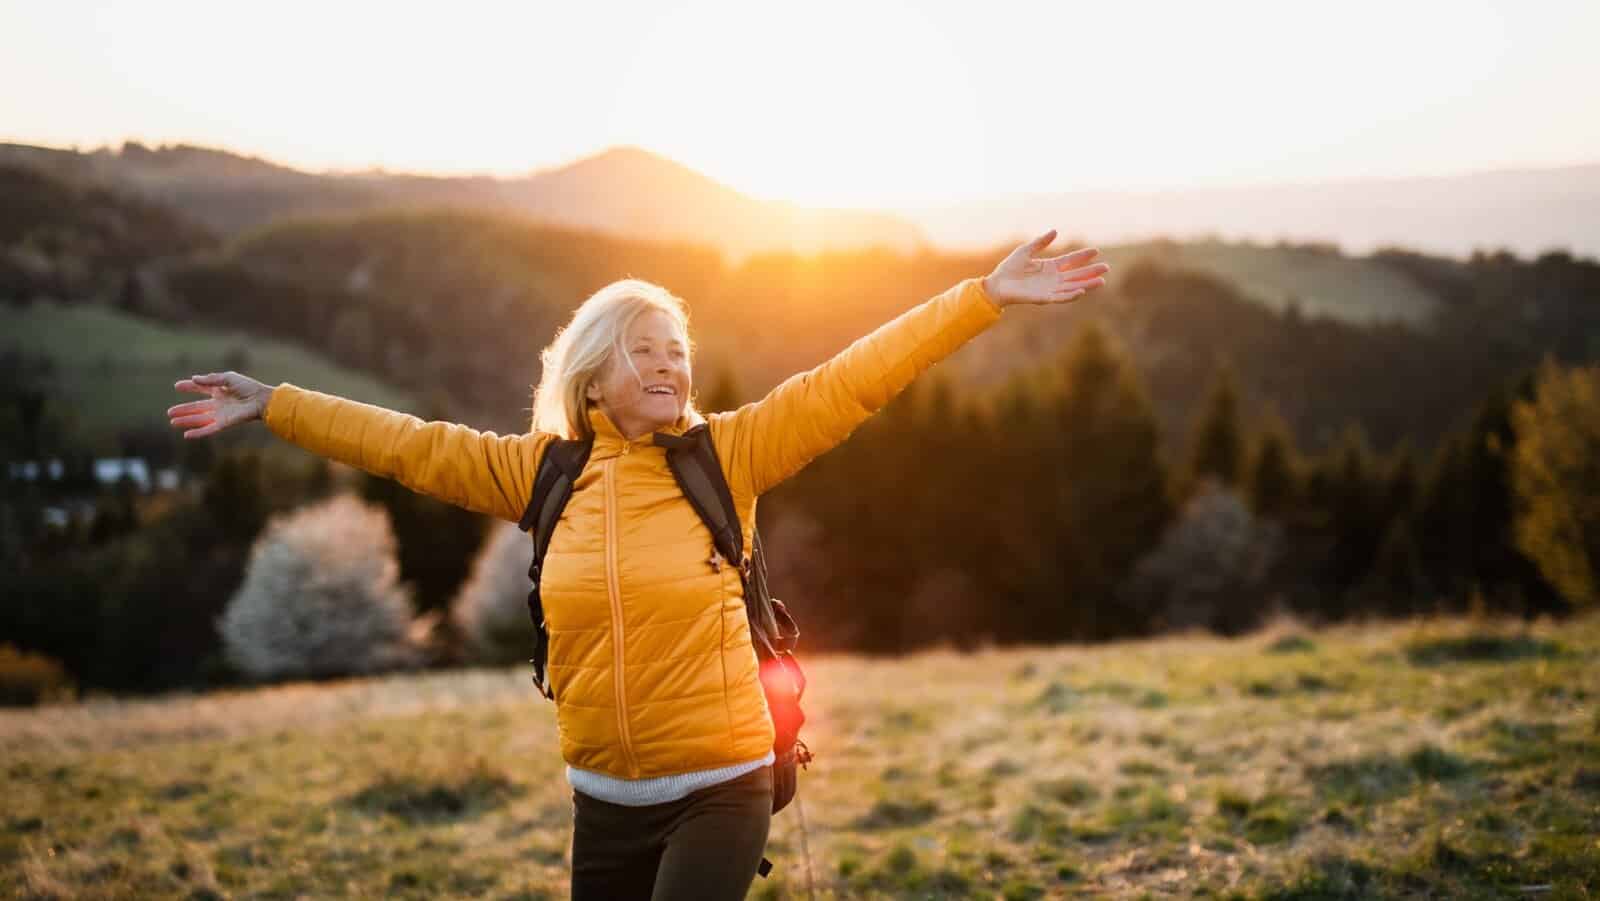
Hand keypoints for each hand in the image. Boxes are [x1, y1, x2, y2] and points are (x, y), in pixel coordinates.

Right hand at [168, 372, 272, 438]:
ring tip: (173, 422)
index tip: (177, 386)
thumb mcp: (228, 378)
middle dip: (183, 410)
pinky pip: (208, 429)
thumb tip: (194, 379)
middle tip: (169, 412)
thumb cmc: (248, 387)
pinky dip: (198, 432)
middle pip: (197, 407)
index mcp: (220, 390)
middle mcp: (218, 403)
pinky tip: (186, 435)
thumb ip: (211, 379)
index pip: (201, 389)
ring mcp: (220, 414)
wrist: (261, 399)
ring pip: (199, 419)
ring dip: (186, 421)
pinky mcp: (224, 423)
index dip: (189, 387)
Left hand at [982, 229, 1108, 306]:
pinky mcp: (1043, 298)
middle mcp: (1052, 279)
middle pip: (1076, 275)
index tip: (1096, 250)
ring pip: (1072, 287)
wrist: (997, 285)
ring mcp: (1049, 289)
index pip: (1070, 261)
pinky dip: (1071, 295)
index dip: (1082, 256)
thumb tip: (1055, 231)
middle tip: (1107, 268)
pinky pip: (1060, 297)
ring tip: (1102, 281)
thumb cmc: (1009, 269)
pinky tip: (1081, 291)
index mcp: (1049, 267)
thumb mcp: (1025, 251)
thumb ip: (1040, 242)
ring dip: (1087, 285)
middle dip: (1091, 272)